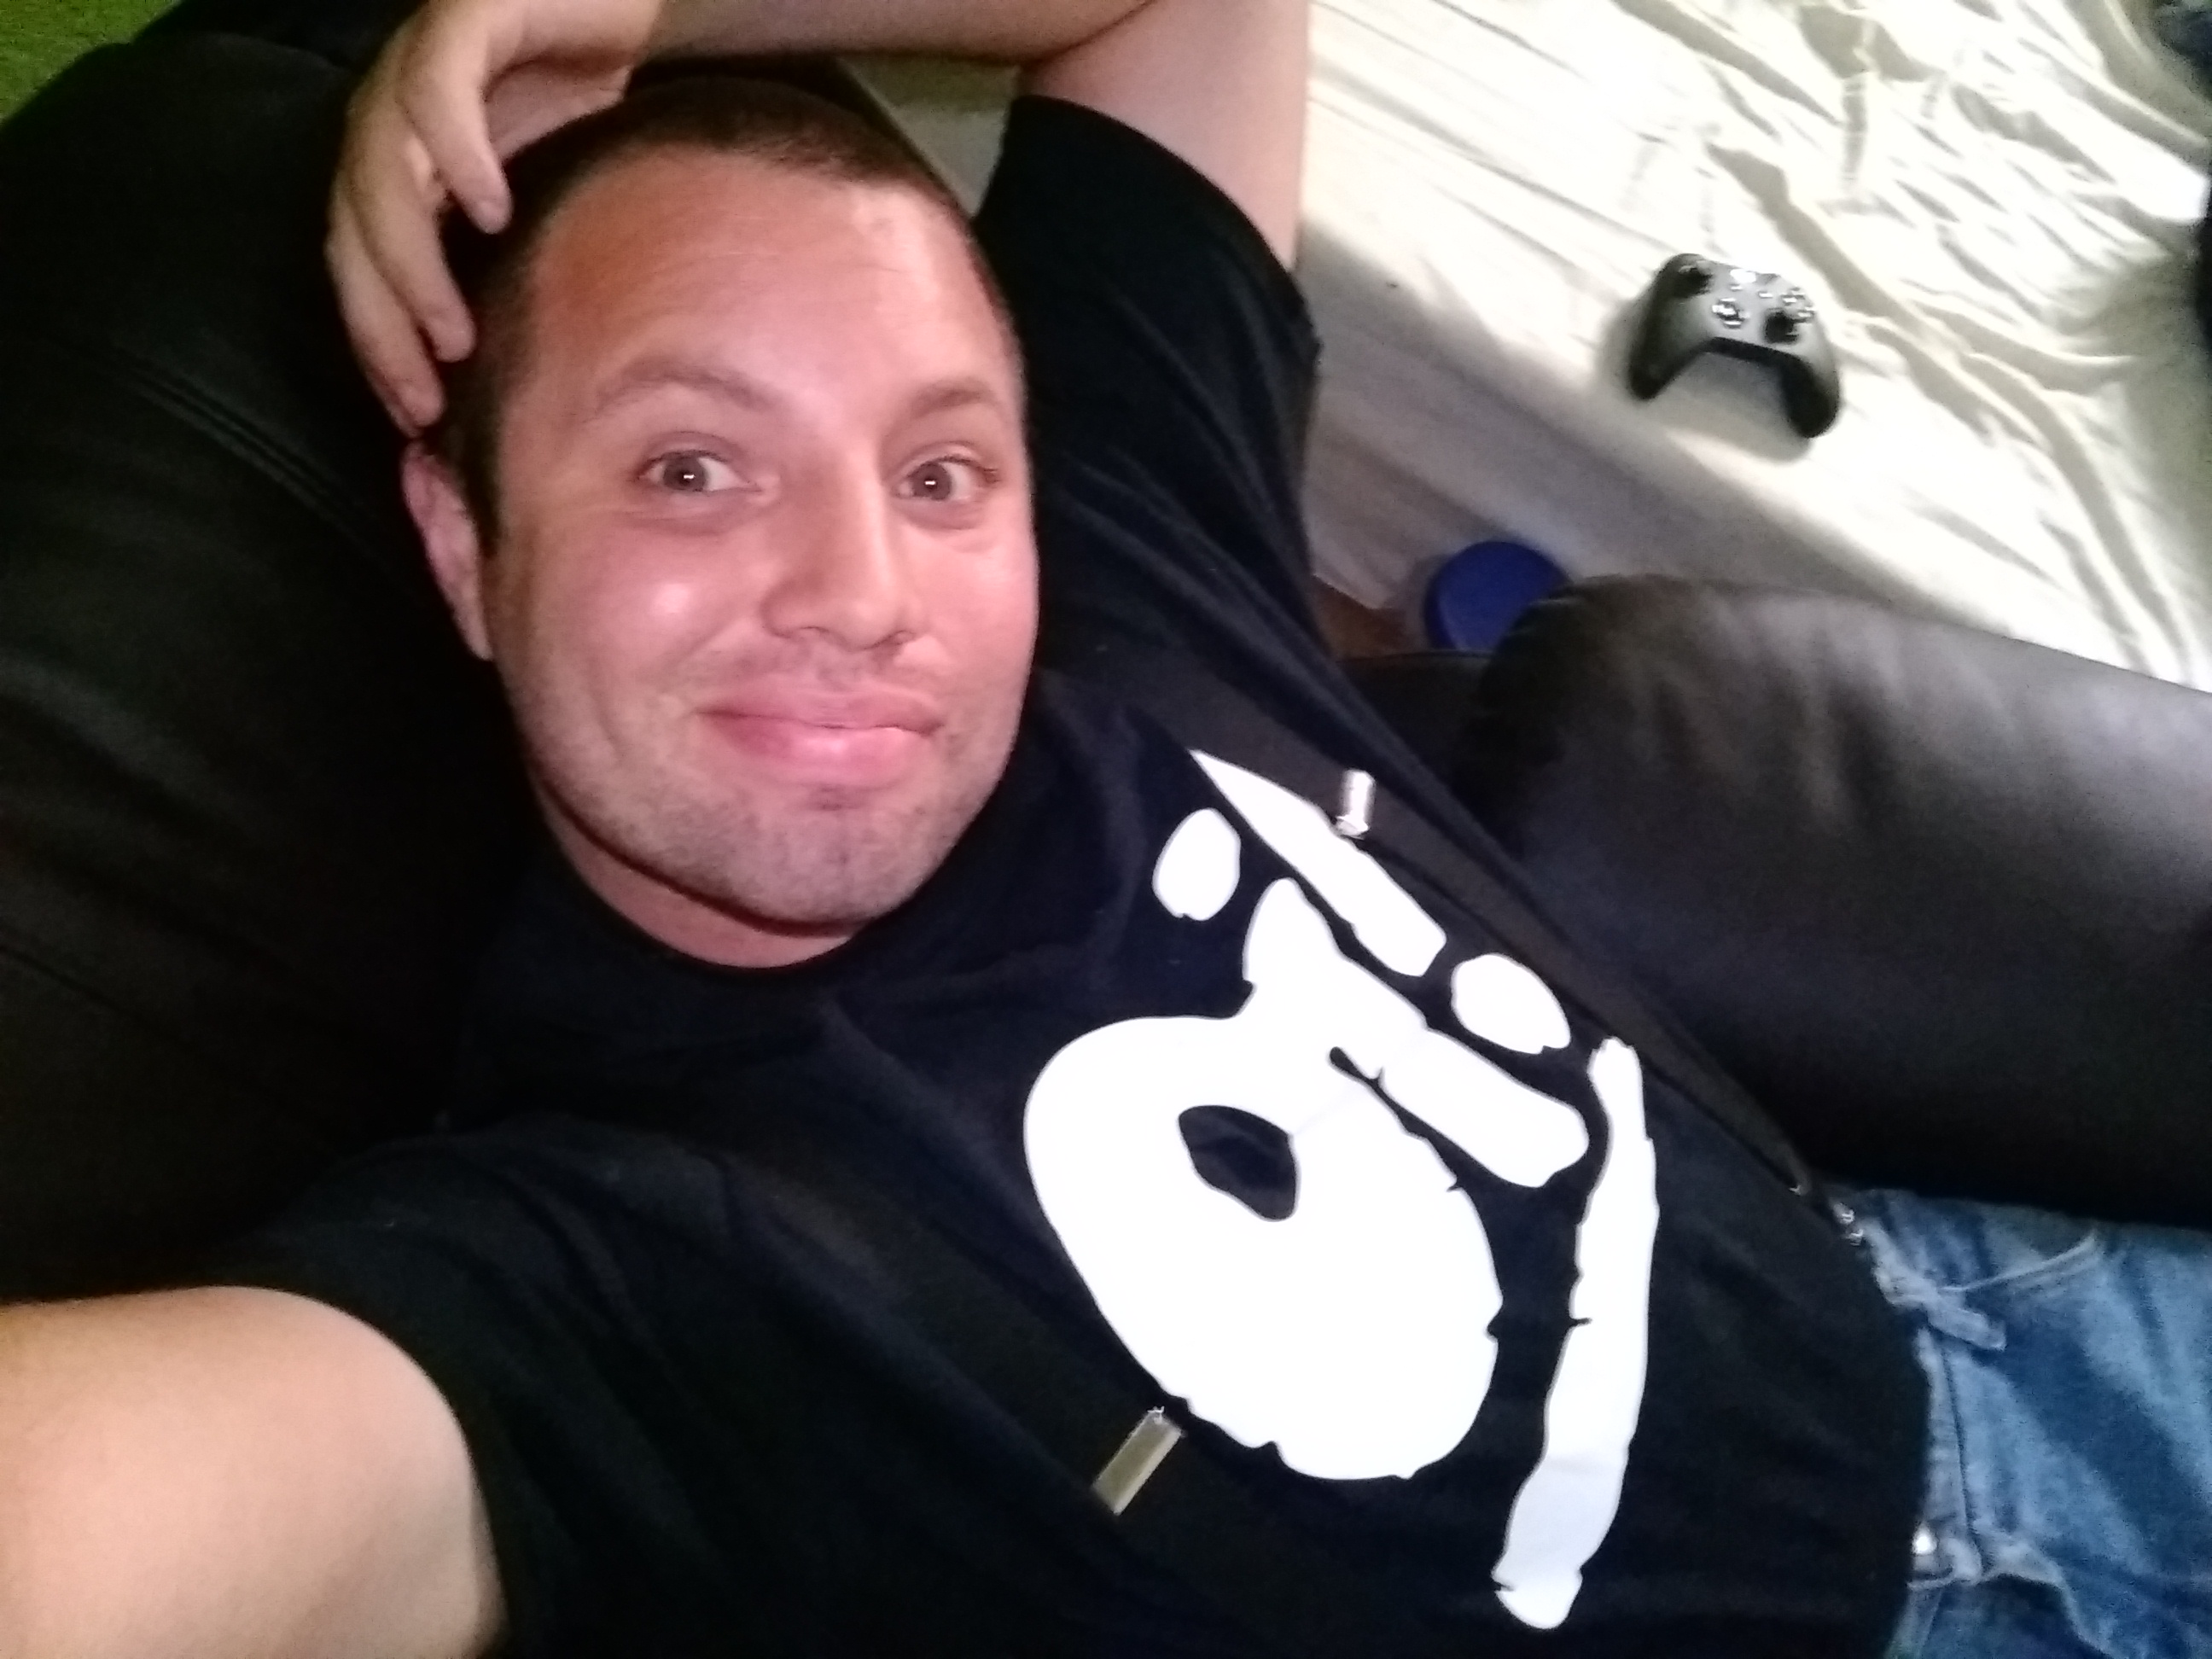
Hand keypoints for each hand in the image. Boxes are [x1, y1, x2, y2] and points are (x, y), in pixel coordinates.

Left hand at [330, 0, 662, 430]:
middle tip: (426, 395)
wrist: (651, 11)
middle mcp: (394, 118)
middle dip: (382, 324)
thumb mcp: (560, 207)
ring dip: (408, 262)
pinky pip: (436, 89)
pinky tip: (492, 207)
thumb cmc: (609, 114)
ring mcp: (419, 65)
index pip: (361, 269)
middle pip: (352, 232)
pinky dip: (455, 152)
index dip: (377, 346)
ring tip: (452, 328)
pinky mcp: (464, 16)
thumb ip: (530, 266)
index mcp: (406, 167)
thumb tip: (537, 376)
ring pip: (376, 171)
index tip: (414, 418)